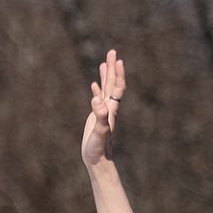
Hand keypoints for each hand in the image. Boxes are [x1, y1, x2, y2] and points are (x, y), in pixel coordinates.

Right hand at [81, 49, 125, 169]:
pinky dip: (96, 90)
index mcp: (111, 110)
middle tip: (112, 52)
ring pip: (105, 90)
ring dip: (105, 76)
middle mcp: (109, 109)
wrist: (98, 160)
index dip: (118, 74)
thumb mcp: (99, 132)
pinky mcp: (96, 117)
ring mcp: (103, 113)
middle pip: (112, 85)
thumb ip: (100, 116)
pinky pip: (97, 100)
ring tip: (104, 63)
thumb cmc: (99, 148)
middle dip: (112, 68)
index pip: (117, 88)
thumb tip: (97, 100)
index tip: (117, 60)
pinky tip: (94, 85)